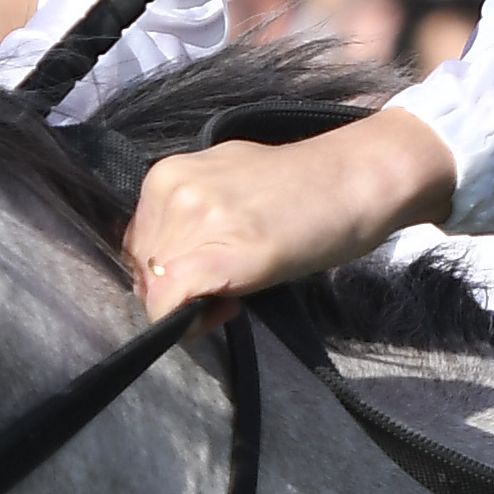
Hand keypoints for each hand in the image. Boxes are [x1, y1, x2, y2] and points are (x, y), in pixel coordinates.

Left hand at [122, 109, 457, 322]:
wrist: (357, 179)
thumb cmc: (302, 192)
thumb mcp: (228, 191)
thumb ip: (190, 222)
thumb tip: (167, 269)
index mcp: (167, 174)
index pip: (136, 245)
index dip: (163, 275)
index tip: (205, 279)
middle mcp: (171, 188)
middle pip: (143, 268)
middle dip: (176, 290)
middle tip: (228, 289)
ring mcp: (194, 215)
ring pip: (154, 287)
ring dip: (189, 305)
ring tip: (239, 288)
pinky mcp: (222, 250)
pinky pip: (172, 299)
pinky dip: (187, 319)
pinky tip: (228, 308)